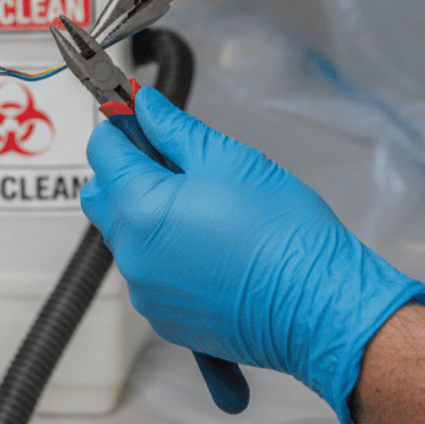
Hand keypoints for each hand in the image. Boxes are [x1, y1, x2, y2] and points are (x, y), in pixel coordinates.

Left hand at [81, 88, 424, 423]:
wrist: (321, 307)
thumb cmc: (285, 236)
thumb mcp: (228, 160)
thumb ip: (175, 129)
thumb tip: (146, 106)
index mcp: (140, 208)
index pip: (103, 151)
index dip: (121, 128)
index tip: (138, 119)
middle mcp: (132, 254)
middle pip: (103, 196)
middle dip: (126, 171)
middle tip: (172, 161)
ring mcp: (146, 290)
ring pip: (125, 236)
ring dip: (146, 215)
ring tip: (200, 208)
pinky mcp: (165, 317)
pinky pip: (149, 275)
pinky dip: (164, 256)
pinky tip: (205, 247)